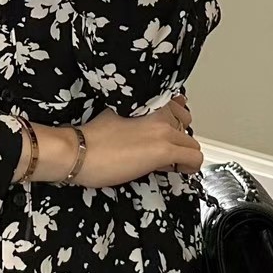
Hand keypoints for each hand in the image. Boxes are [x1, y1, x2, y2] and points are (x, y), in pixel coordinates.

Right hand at [38, 93, 202, 188]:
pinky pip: (194, 157)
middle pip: (185, 126)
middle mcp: (158, 112)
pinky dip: (190, 166)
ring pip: (191, 142)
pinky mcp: (164, 151)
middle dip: (177, 140)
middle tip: (164, 153)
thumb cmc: (89, 138)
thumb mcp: (115, 117)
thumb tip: (145, 134)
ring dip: (183, 154)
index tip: (165, 136)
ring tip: (169, 164)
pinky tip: (180, 170)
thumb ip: (135, 119)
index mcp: (146, 102)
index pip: (176, 108)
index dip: (172, 126)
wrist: (77, 151)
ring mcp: (163, 131)